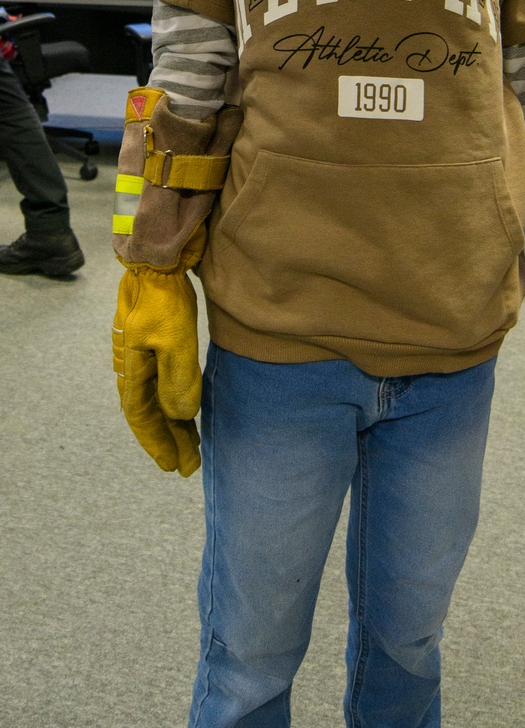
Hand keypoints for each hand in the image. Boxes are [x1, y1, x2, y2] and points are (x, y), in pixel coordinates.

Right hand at [112, 253, 203, 475]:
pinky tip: (183, 412)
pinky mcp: (152, 345)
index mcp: (132, 370)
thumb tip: (180, 416)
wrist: (157, 260)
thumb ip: (177, 380)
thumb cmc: (164, 300)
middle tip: (188, 466)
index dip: (159, 443)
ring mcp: (140, 357)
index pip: (143, 417)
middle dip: (169, 440)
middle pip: (149, 413)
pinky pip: (159, 384)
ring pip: (155, 400)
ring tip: (190, 446)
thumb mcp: (175, 340)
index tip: (176, 466)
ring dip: (172, 424)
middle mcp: (131, 368)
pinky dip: (172, 402)